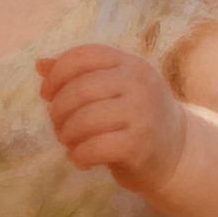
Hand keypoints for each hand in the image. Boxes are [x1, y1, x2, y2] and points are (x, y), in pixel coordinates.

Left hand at [37, 43, 187, 193]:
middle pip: (79, 89)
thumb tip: (39, 64)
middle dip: (59, 111)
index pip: (83, 56)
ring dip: (66, 135)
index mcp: (130, 64)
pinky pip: (93, 148)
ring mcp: (141, 113)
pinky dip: (78, 156)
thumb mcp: (114, 89)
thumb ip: (79, 76)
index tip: (46, 94)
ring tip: (69, 142)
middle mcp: (139, 83)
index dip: (57, 74)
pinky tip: (81, 160)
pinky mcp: (139, 145)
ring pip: (83, 119)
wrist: (177, 153)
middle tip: (58, 126)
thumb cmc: (136, 117)